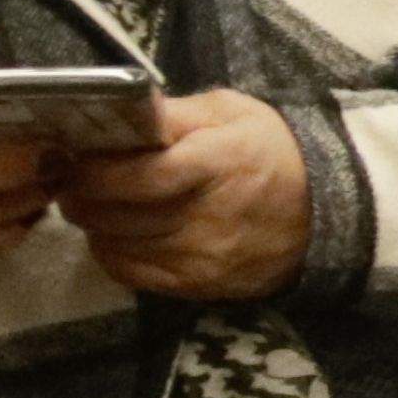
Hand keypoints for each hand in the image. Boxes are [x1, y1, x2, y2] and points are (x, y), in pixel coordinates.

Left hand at [55, 88, 317, 305]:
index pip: (139, 176)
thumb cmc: (271, 150)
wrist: (324, 210)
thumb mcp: (231, 112)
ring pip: (115, 245)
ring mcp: (201, 257)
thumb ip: (174, 113)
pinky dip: (111, 252)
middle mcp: (207, 217)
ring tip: (95, 203)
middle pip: (116, 214)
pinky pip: (130, 273)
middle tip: (73, 179)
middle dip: (83, 195)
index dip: (96, 170)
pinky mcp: (196, 285)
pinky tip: (117, 233)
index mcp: (218, 165)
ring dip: (94, 223)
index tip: (75, 158)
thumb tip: (118, 112)